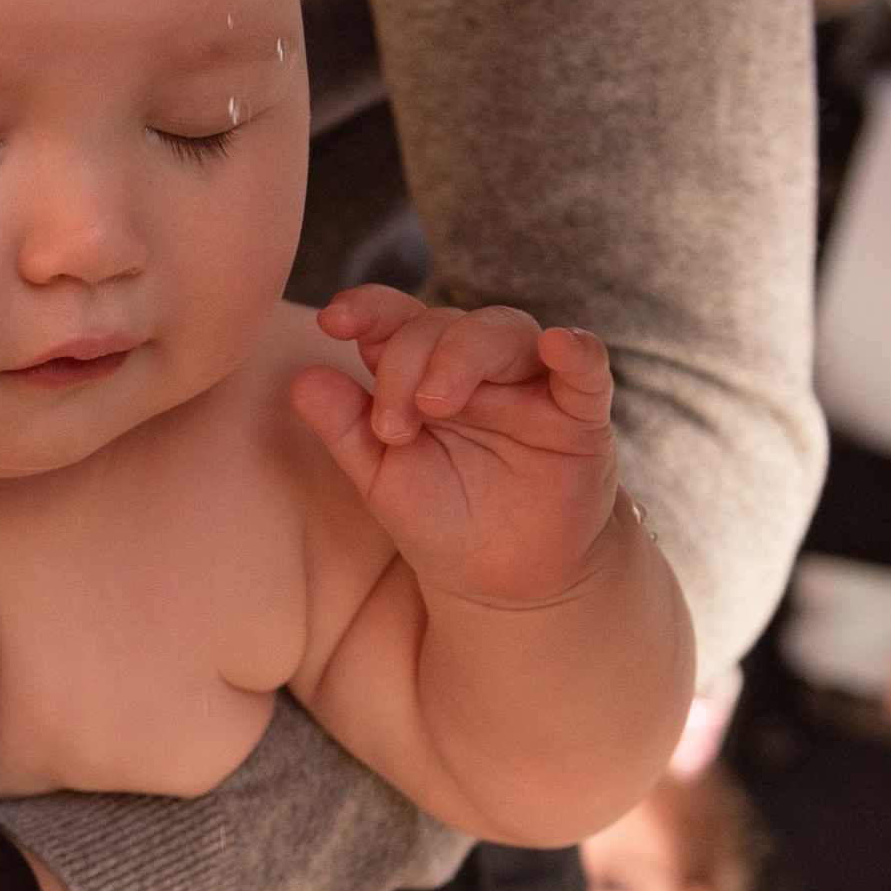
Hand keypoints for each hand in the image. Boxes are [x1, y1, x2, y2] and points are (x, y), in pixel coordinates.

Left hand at [293, 287, 621, 604]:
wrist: (504, 582)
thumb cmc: (441, 520)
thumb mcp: (383, 477)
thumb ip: (346, 427)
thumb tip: (302, 378)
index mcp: (425, 373)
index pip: (397, 319)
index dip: (368, 309)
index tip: (335, 320)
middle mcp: (478, 370)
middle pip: (444, 324)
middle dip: (407, 361)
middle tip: (392, 426)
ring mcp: (531, 388)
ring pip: (505, 331)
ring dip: (464, 353)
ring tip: (434, 402)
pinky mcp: (581, 418)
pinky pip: (588, 370)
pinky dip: (578, 351)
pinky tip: (561, 345)